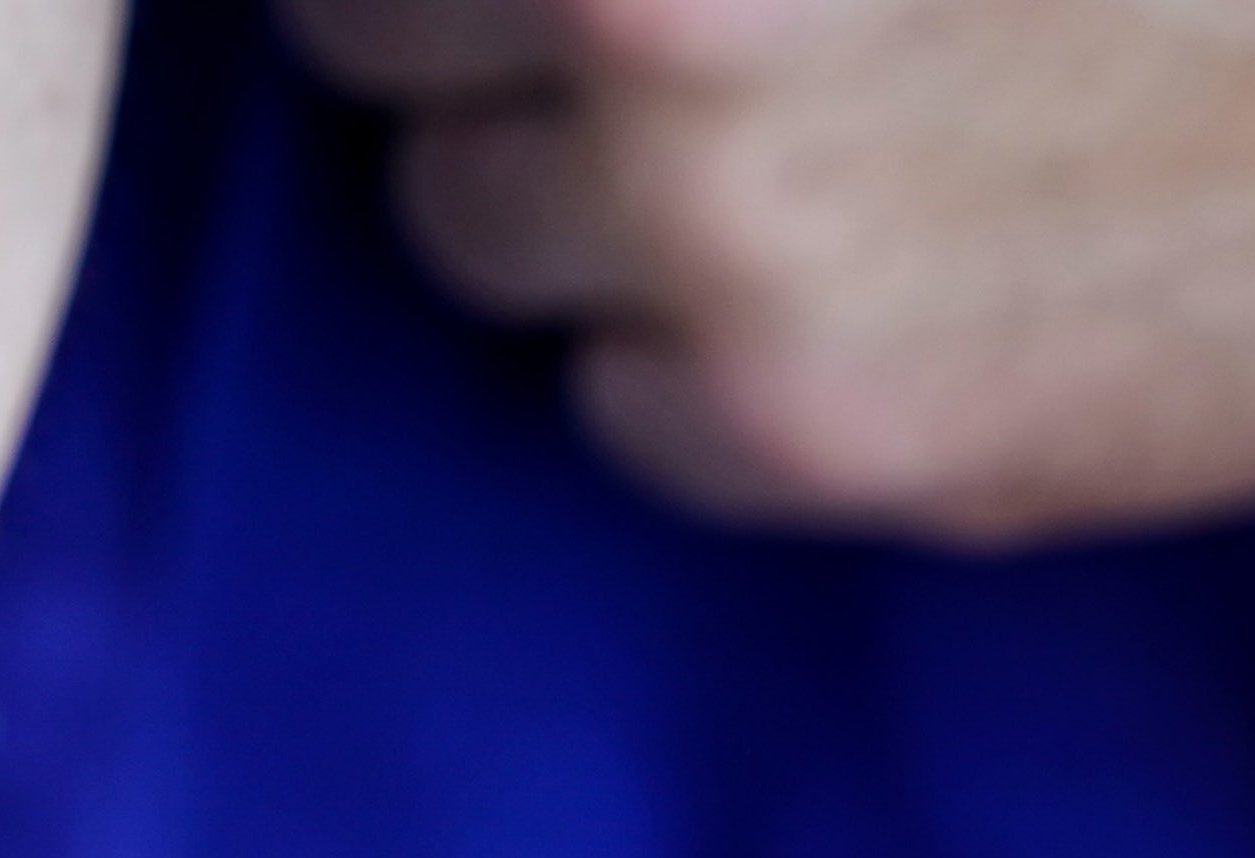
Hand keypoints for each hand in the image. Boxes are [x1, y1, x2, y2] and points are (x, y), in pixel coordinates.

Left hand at [281, 0, 1254, 544]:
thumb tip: (556, 7)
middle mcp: (656, 30)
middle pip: (379, 54)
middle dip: (482, 41)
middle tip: (658, 34)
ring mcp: (722, 235)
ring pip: (472, 235)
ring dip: (576, 199)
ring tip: (794, 141)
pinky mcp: (803, 420)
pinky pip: (610, 406)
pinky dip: (692, 362)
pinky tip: (875, 276)